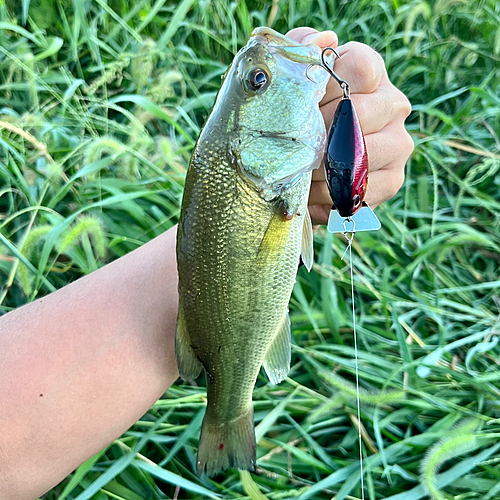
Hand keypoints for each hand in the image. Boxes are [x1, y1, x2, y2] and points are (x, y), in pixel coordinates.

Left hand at [286, 28, 413, 224]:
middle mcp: (393, 104)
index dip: (324, 88)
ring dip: (320, 169)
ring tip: (299, 173)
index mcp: (371, 72)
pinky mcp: (393, 180)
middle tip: (293, 145)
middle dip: (317, 133)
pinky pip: (360, 191)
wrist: (306, 161)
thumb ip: (302, 50)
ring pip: (361, 155)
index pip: (359, 68)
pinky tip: (311, 192)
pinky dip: (328, 196)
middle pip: (359, 114)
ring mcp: (398, 144)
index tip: (302, 105)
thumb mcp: (294, 77)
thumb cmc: (299, 115)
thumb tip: (324, 40)